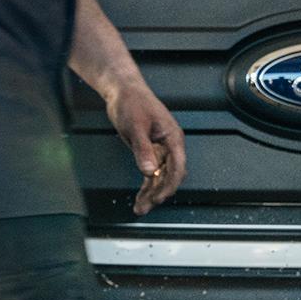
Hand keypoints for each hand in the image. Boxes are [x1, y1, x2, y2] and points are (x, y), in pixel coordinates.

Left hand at [104, 79, 187, 216]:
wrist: (123, 91)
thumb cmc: (132, 102)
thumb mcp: (136, 127)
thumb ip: (143, 150)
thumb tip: (149, 171)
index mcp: (172, 137)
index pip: (177, 166)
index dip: (169, 184)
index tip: (159, 198)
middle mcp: (169, 145)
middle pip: (170, 175)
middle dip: (159, 193)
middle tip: (146, 206)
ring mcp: (160, 149)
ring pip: (160, 177)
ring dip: (151, 193)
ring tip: (140, 208)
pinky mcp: (150, 151)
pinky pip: (151, 173)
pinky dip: (146, 185)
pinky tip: (140, 197)